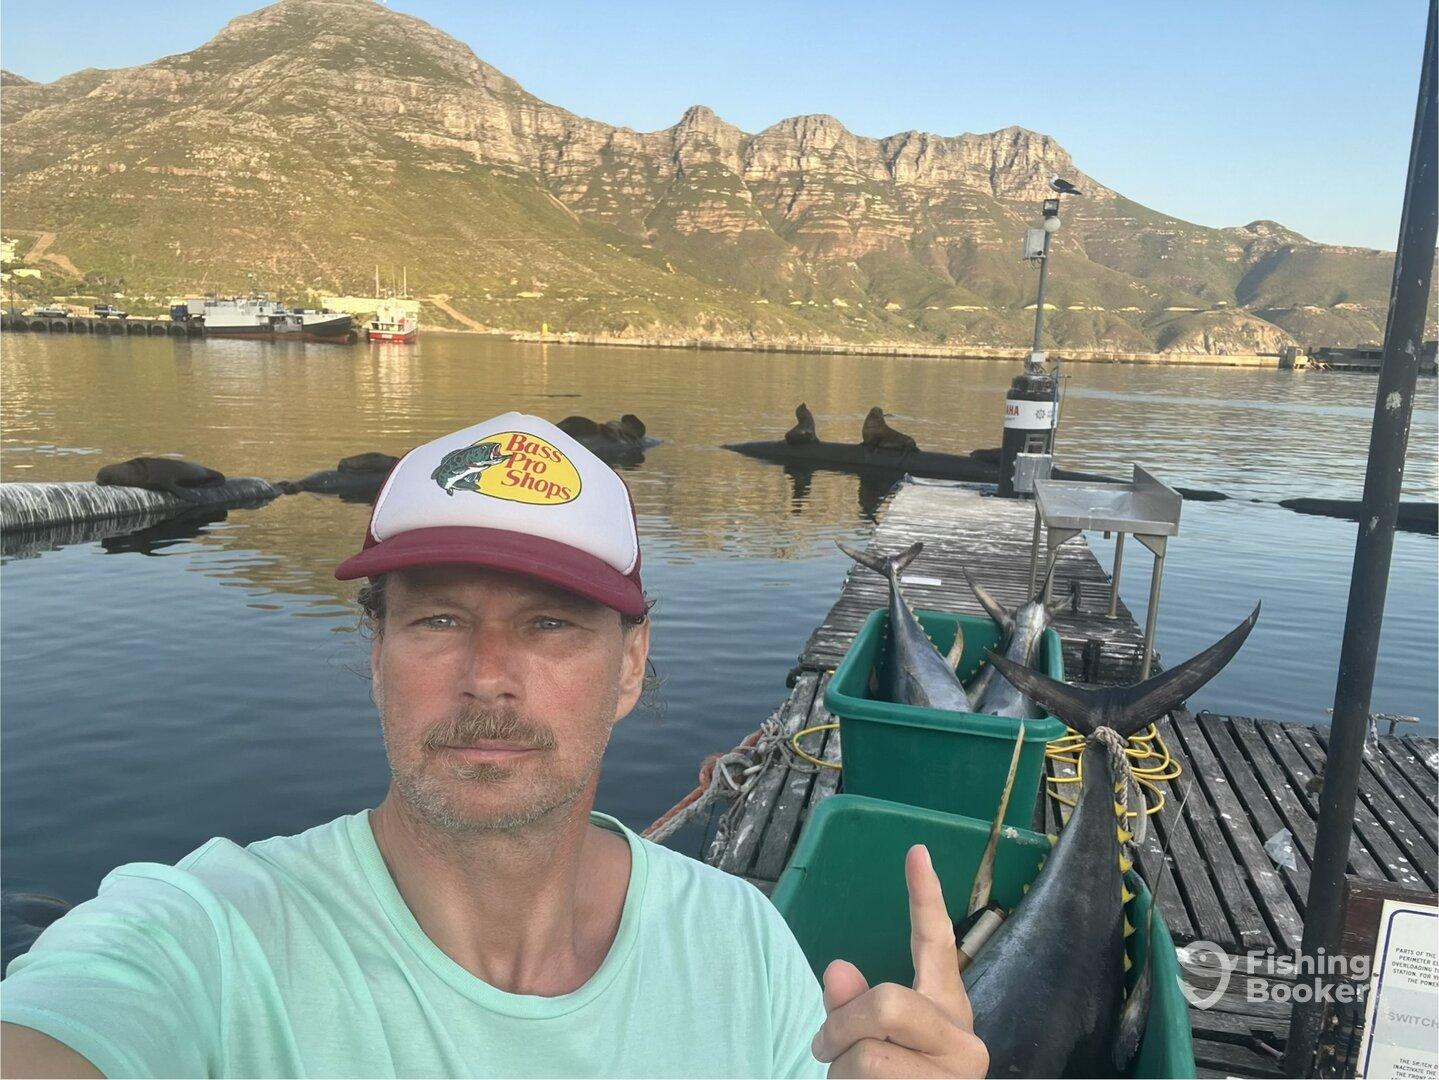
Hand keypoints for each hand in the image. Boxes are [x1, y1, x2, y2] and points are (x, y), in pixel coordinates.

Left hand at [810, 845, 988, 1077]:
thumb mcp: (865, 1043)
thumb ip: (850, 1007)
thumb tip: (837, 971)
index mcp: (946, 1009)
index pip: (936, 942)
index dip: (924, 896)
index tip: (915, 849)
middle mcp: (964, 1039)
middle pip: (887, 1002)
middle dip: (841, 1028)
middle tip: (824, 1049)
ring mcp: (957, 1075)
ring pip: (869, 1056)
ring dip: (841, 1073)